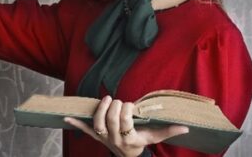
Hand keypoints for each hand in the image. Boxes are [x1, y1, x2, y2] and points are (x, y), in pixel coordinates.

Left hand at [63, 96, 189, 156]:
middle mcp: (115, 139)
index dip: (127, 111)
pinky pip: (84, 130)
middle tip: (120, 101)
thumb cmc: (142, 142)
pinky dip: (75, 124)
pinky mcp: (95, 136)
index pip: (125, 123)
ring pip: (97, 123)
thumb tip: (185, 127)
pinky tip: (66, 117)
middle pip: (110, 121)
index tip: (131, 105)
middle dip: (115, 108)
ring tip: (107, 99)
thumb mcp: (155, 137)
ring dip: (100, 110)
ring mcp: (103, 138)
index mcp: (130, 139)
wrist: (127, 155)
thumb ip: (169, 131)